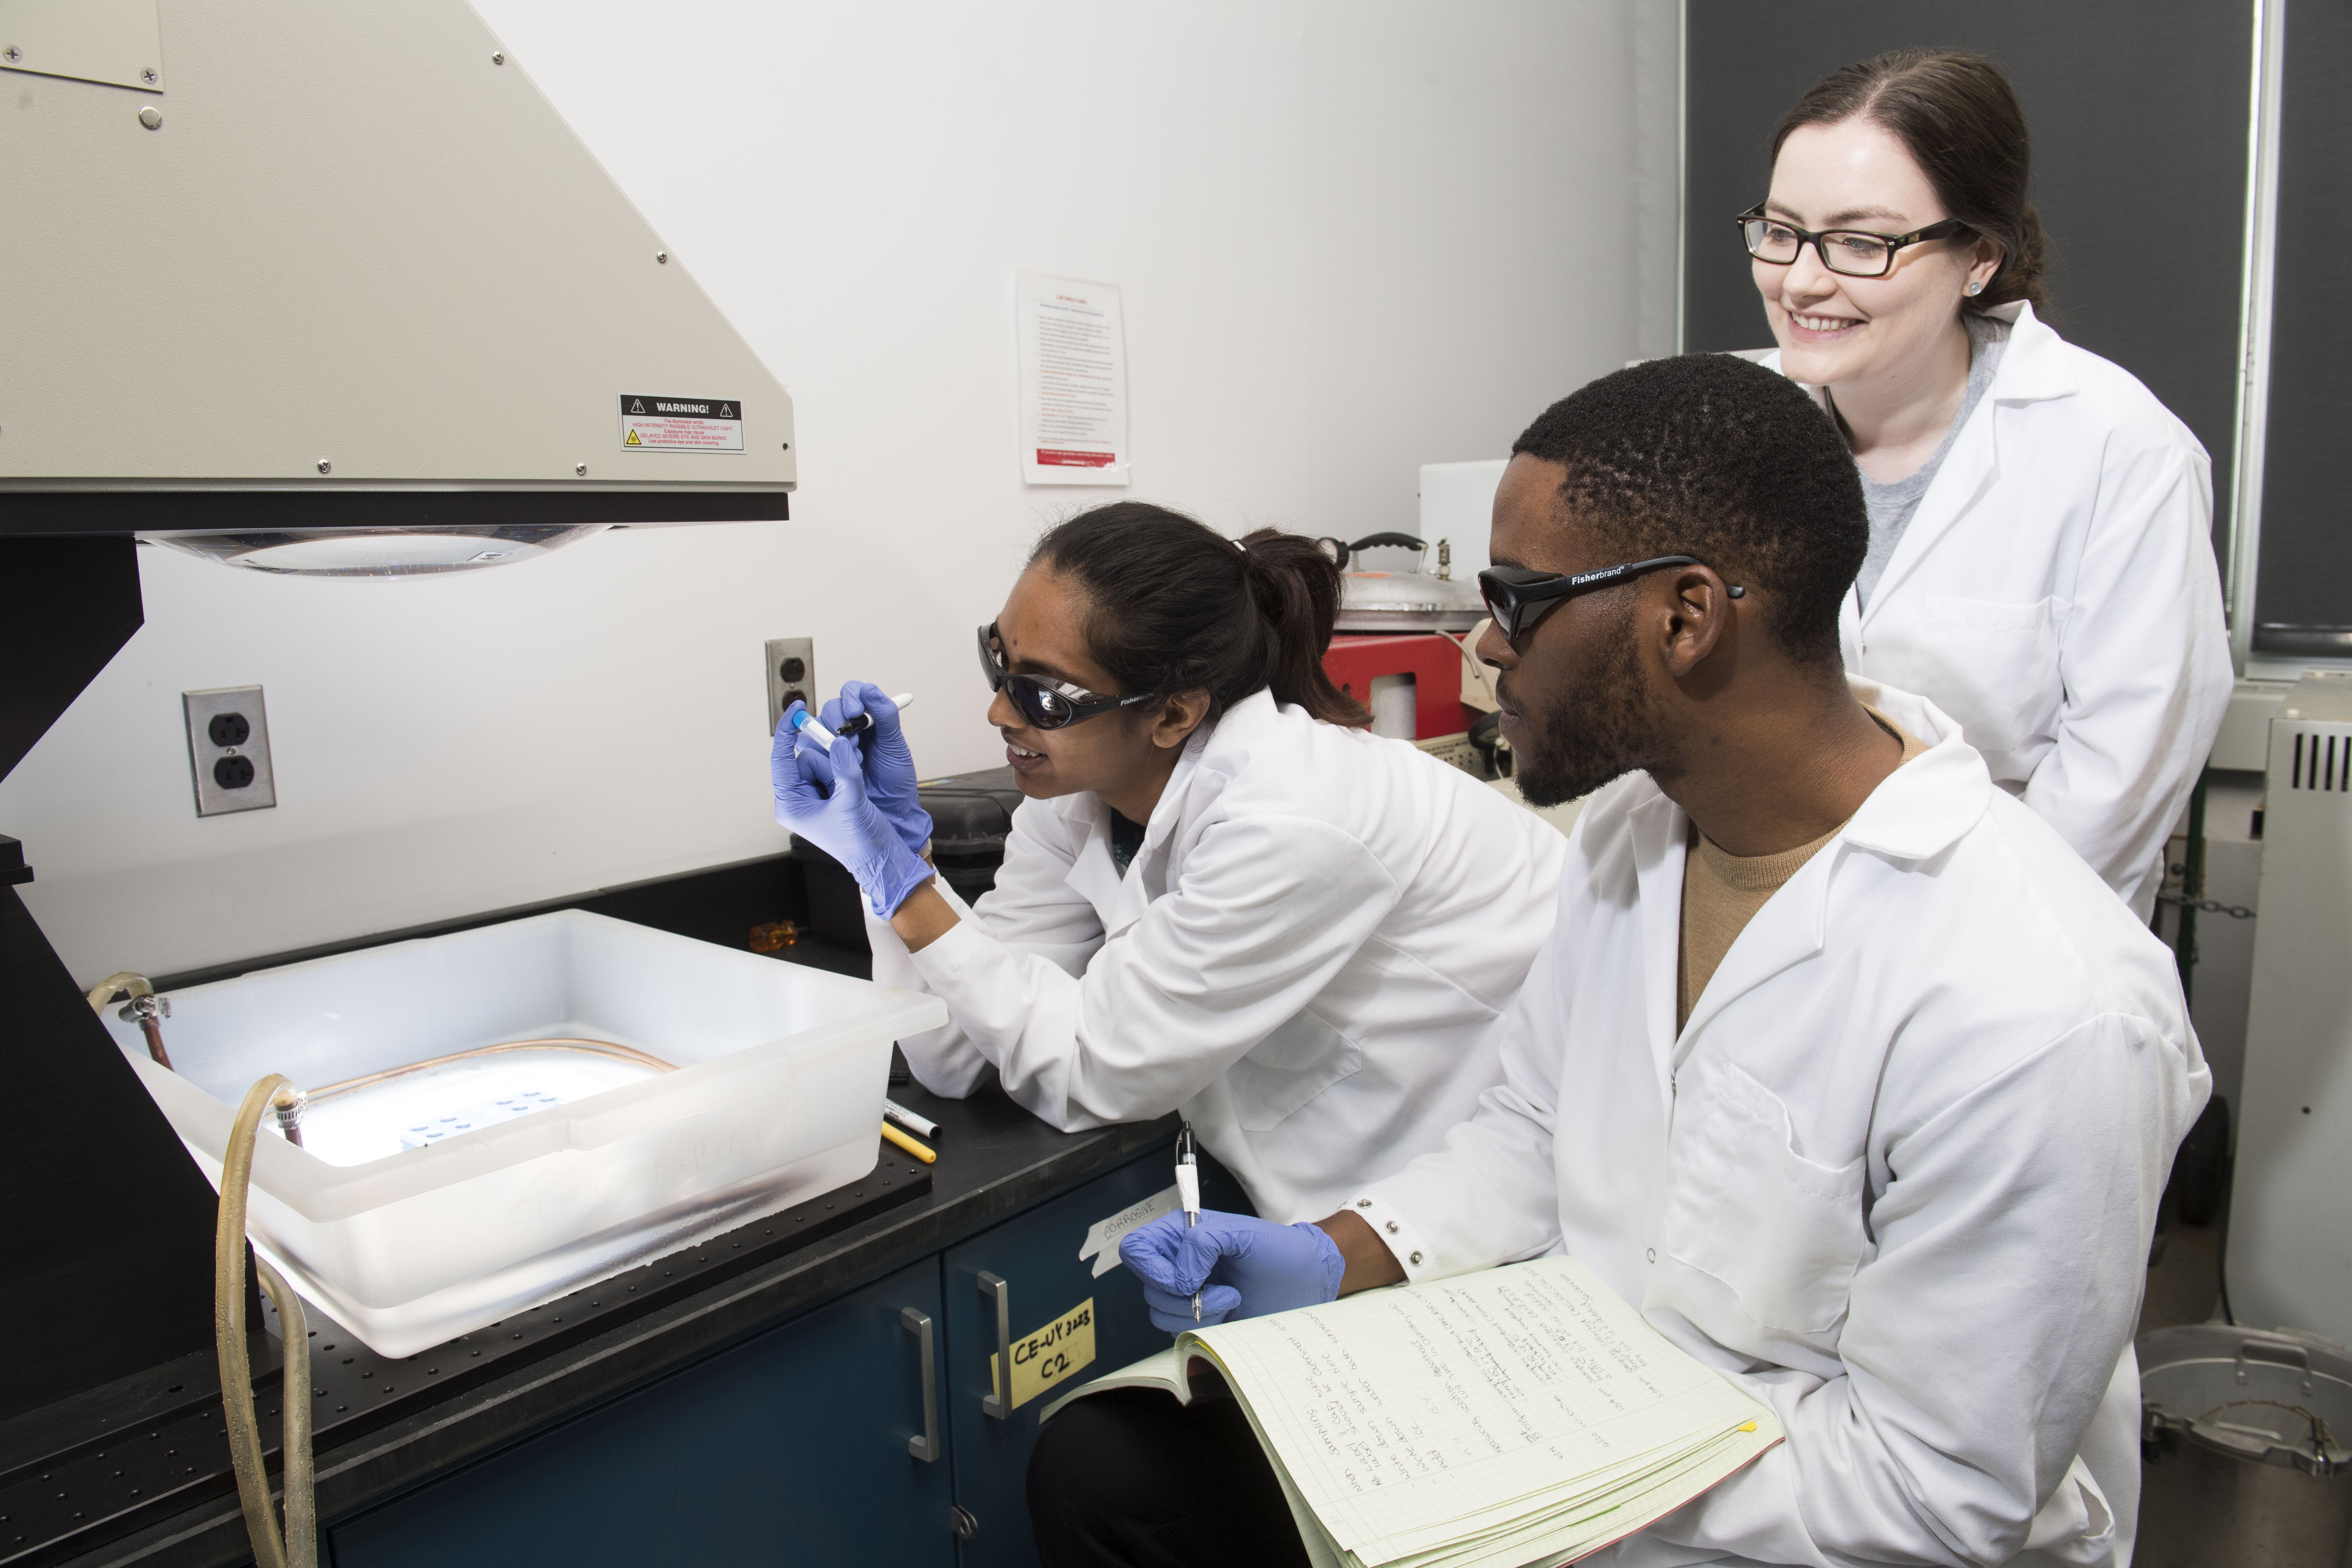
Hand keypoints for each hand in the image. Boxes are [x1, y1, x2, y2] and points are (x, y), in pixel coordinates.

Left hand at [771, 718, 934, 917]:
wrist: (880, 859)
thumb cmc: (860, 844)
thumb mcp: (850, 804)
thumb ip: (844, 770)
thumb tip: (837, 742)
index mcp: (791, 804)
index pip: (782, 759)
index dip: (787, 731)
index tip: (796, 708)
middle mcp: (799, 798)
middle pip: (807, 757)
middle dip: (828, 759)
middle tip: (844, 772)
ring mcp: (816, 795)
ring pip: (824, 759)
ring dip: (841, 767)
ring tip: (853, 790)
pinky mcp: (832, 793)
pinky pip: (836, 767)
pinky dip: (848, 770)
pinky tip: (857, 788)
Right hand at [1118, 1211, 1345, 1334]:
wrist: (1305, 1285)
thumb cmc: (1279, 1251)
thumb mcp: (1244, 1232)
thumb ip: (1205, 1242)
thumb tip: (1181, 1276)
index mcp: (1181, 1236)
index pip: (1136, 1249)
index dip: (1151, 1268)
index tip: (1186, 1280)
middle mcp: (1177, 1264)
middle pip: (1149, 1288)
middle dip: (1185, 1296)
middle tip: (1222, 1288)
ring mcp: (1187, 1295)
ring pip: (1161, 1314)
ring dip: (1200, 1313)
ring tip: (1232, 1297)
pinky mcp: (1199, 1322)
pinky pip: (1180, 1334)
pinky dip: (1207, 1327)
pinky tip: (1231, 1312)